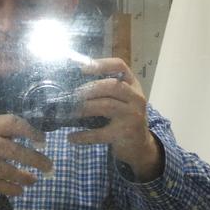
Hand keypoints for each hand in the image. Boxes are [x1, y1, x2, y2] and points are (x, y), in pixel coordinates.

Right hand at [0, 114, 53, 196]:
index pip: (13, 124)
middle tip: (49, 166)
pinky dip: (11, 189)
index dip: (31, 132)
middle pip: (14, 150)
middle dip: (35, 159)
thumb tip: (35, 140)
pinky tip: (20, 190)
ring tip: (34, 180)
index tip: (43, 141)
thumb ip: (5, 132)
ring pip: (7, 170)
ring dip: (24, 177)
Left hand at [68, 58, 162, 180]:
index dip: (102, 64)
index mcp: (133, 85)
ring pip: (107, 106)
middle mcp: (136, 98)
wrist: (140, 144)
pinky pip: (101, 133)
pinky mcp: (125, 134)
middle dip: (90, 88)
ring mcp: (132, 116)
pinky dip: (84, 135)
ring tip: (70, 112)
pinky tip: (72, 137)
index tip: (83, 68)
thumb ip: (106, 90)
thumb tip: (73, 84)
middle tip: (73, 95)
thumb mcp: (122, 100)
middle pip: (112, 86)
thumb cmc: (125, 117)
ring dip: (85, 108)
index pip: (120, 66)